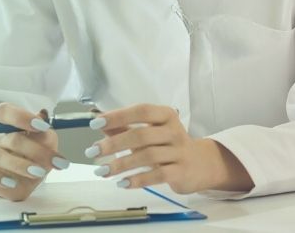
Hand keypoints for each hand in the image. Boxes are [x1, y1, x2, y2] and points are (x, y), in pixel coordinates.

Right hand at [0, 103, 70, 200]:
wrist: (31, 180)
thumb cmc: (37, 156)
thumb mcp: (47, 142)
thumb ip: (44, 132)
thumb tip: (42, 116)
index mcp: (10, 125)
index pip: (5, 111)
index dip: (21, 117)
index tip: (42, 126)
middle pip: (11, 139)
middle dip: (36, 150)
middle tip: (54, 161)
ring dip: (22, 165)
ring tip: (39, 173)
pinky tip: (13, 183)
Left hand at [89, 104, 252, 193]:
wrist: (201, 164)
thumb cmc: (170, 145)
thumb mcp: (151, 132)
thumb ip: (126, 127)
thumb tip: (100, 123)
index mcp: (166, 115)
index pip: (141, 111)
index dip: (118, 116)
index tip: (95, 123)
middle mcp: (174, 131)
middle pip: (141, 135)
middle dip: (114, 143)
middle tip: (92, 152)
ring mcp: (179, 151)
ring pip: (147, 156)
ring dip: (121, 164)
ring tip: (102, 171)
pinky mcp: (181, 171)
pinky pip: (157, 175)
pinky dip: (138, 179)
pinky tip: (122, 183)